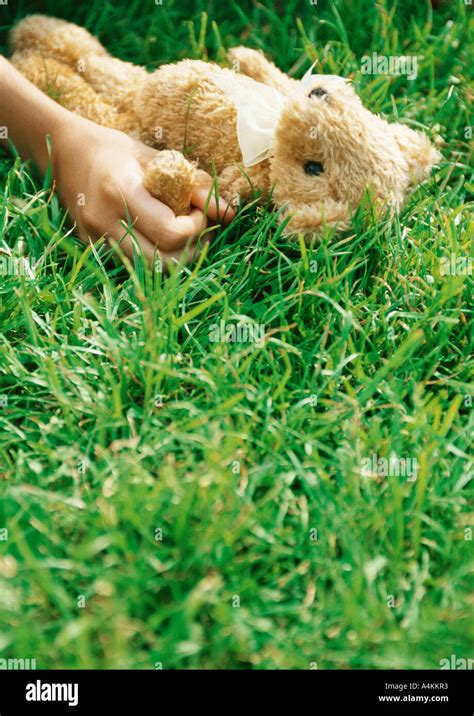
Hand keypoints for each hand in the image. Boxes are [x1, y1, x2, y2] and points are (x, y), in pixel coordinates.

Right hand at [52, 116, 234, 267]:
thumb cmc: (115, 151)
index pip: (171, 232)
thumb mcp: (157, 158)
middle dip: (191, 250)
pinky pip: (133, 265)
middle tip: (199, 231)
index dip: (196, 227)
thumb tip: (229, 213)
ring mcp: (96, 239)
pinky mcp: (93, 249)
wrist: (64, 154)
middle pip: (163, 262)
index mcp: (121, 191)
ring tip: (183, 237)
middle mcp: (105, 221)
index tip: (198, 212)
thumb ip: (194, 185)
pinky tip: (159, 239)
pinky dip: (154, 256)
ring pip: (149, 271)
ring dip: (175, 258)